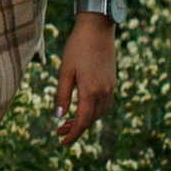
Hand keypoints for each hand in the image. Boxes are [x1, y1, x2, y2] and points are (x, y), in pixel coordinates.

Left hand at [53, 13, 116, 144]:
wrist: (97, 28)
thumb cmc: (77, 48)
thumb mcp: (65, 71)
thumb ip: (62, 95)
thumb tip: (58, 116)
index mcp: (90, 92)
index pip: (82, 122)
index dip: (72, 134)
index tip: (62, 142)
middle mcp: (103, 93)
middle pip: (91, 120)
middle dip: (75, 129)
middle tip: (59, 132)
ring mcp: (110, 88)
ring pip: (98, 113)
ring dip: (84, 121)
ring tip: (67, 122)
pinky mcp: (112, 82)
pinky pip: (104, 104)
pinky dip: (92, 112)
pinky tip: (82, 109)